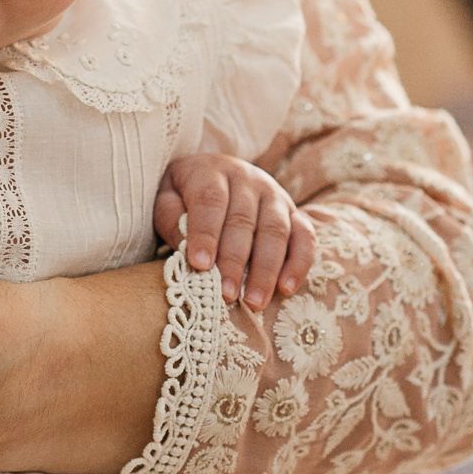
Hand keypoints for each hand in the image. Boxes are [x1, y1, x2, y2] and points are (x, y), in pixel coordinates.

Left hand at [154, 152, 316, 308]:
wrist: (213, 174)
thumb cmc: (185, 196)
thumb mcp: (167, 200)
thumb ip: (172, 221)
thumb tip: (186, 253)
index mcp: (212, 172)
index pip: (210, 200)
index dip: (205, 233)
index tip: (200, 265)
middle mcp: (247, 179)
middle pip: (243, 220)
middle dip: (234, 260)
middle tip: (227, 294)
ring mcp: (274, 195)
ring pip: (275, 230)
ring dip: (266, 269)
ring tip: (254, 301)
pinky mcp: (294, 213)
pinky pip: (305, 237)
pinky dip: (299, 263)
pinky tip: (286, 288)